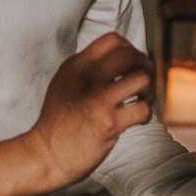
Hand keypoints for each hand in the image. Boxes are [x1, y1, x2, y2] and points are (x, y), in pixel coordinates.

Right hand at [25, 33, 154, 188]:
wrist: (46, 155)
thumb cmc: (58, 122)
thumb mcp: (64, 84)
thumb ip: (86, 68)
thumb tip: (118, 57)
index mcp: (75, 66)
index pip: (113, 40)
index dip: (129, 50)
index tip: (130, 67)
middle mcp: (86, 78)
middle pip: (130, 55)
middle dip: (145, 67)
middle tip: (143, 85)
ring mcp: (97, 100)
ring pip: (141, 77)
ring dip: (149, 89)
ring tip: (142, 101)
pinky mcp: (107, 123)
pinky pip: (142, 108)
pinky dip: (146, 114)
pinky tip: (137, 120)